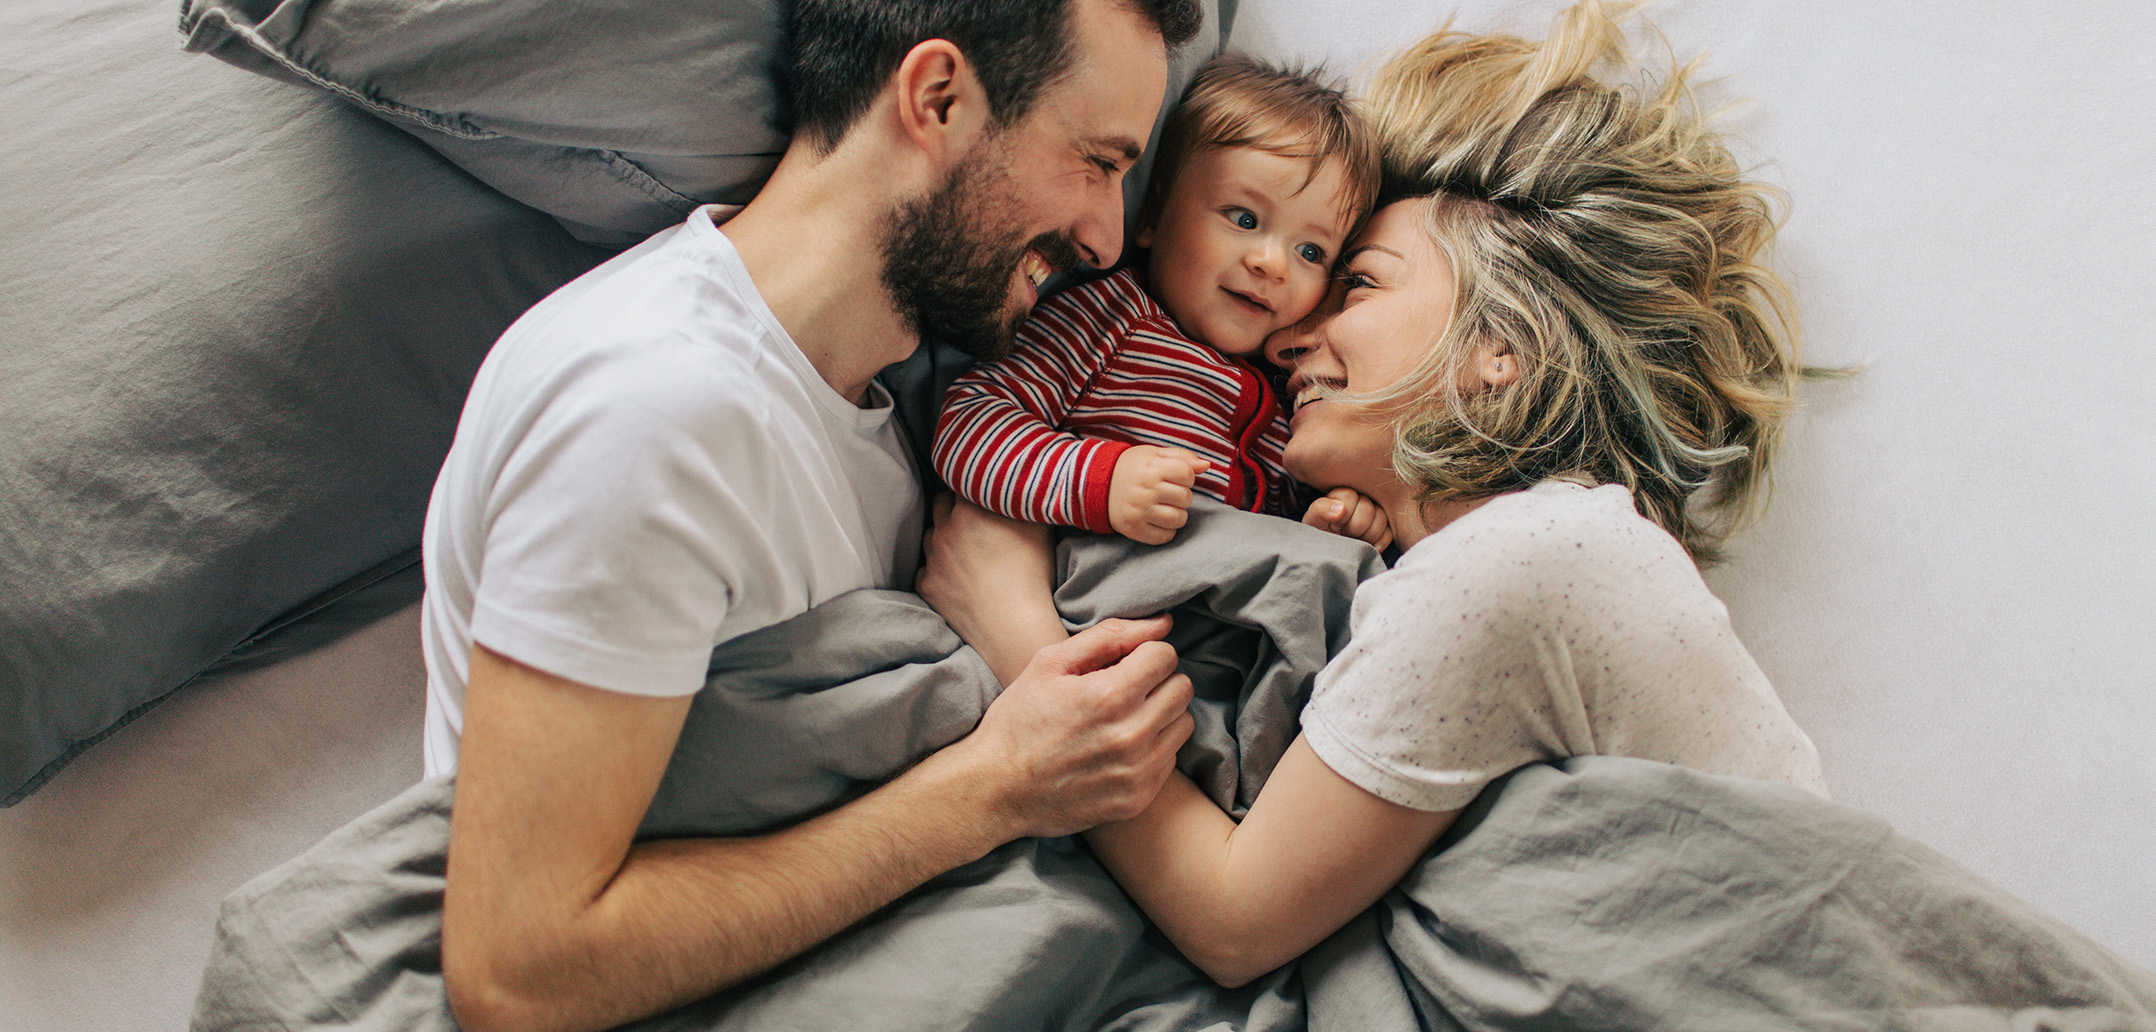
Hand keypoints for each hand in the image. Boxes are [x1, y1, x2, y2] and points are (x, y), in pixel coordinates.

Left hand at [918, 494, 1062, 683]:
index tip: (985, 491)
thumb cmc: (1033, 574)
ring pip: (931, 535)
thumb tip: (1023, 484)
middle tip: (977, 520)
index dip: (974, 484)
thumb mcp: (1039, 526)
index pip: (962, 480)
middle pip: (941, 504)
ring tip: (968, 550)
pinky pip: (926, 569)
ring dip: (944, 537)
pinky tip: (959, 577)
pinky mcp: (927, 586)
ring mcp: (932, 559)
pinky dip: (938, 569)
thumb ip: (1025, 499)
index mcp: (969, 508)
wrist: (1014, 626)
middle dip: (955, 507)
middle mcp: (944, 529)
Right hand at [954, 615, 1195, 838]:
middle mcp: (1130, 735)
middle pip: (1181, 688)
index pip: (1165, 656)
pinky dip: (1152, 749)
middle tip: (1125, 689)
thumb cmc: (1019, 720)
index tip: (1123, 664)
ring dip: (1161, 715)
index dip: (1143, 653)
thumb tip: (1163, 624)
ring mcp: (1137, 771)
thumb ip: (1109, 636)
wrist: (996, 790)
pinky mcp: (1138, 799)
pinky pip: (1170, 760)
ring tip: (1124, 719)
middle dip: (1157, 681)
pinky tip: (1118, 749)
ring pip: (1182, 724)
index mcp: (1109, 695)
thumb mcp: (1049, 663)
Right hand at [1109, 446, 1209, 544]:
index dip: (1187, 477)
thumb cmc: (1132, 467)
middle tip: (1168, 493)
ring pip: (1179, 519)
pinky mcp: (1134, 529)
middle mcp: (1146, 490)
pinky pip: (1165, 537)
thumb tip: (1206, 466)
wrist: (1098, 484)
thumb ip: (1182, 457)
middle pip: (1185, 498)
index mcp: (1152, 468)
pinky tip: (1158, 520)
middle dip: (1182, 496)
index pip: (1187, 475)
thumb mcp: (1154, 454)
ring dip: (1177, 514)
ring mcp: (1140, 511)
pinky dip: (1167, 530)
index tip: (1176, 477)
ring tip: (1165, 507)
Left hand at [1302, 487, 1392, 549]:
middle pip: (1367, 509)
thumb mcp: (1313, 521)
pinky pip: (1389, 533)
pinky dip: (1378, 543)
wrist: (1329, 553)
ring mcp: (1376, 514)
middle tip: (1344, 535)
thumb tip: (1341, 509)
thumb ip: (1320, 509)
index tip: (1334, 526)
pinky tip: (1367, 547)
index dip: (1342, 515)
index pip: (1350, 496)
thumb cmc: (1320, 534)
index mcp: (1343, 494)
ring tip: (1355, 541)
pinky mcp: (1385, 528)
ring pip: (1381, 519)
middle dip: (1354, 527)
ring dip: (1366, 535)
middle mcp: (1362, 500)